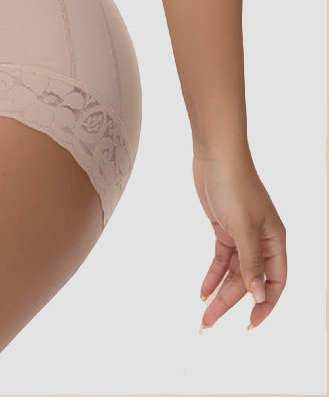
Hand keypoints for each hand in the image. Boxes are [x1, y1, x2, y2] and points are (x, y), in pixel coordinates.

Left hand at [192, 148, 285, 330]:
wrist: (216, 155)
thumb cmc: (235, 185)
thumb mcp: (243, 227)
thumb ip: (250, 262)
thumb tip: (258, 295)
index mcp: (275, 241)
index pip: (275, 282)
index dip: (264, 305)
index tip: (248, 325)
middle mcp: (261, 241)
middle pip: (249, 281)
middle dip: (231, 303)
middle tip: (210, 323)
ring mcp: (242, 235)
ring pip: (233, 272)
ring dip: (219, 292)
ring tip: (204, 314)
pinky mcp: (224, 228)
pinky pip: (221, 259)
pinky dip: (212, 275)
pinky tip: (203, 290)